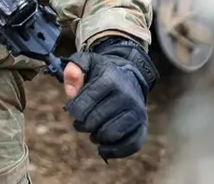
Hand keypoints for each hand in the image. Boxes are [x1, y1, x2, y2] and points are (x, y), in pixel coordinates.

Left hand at [62, 36, 158, 160]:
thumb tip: (70, 92)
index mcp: (110, 79)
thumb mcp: (86, 62)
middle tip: (80, 123)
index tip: (72, 111)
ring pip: (112, 134)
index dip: (74, 111)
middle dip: (83, 125)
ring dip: (97, 137)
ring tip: (92, 132)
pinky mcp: (143, 125)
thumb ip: (73, 71)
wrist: (130, 76)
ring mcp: (137, 112)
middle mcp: (126, 96)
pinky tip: (103, 149)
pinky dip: (115, 151)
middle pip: (96, 121)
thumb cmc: (102, 72)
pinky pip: (131, 144)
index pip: (85, 102)